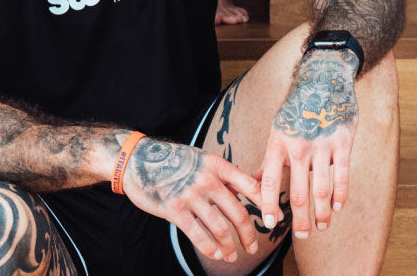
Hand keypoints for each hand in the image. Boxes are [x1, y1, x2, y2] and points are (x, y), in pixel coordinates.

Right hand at [123, 138, 260, 264]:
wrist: (140, 160)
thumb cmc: (176, 161)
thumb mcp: (204, 160)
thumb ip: (222, 176)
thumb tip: (245, 191)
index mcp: (218, 165)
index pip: (249, 185)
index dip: (265, 203)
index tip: (276, 218)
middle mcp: (208, 180)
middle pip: (237, 212)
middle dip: (249, 233)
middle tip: (254, 246)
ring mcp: (191, 195)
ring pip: (219, 227)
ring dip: (229, 245)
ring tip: (233, 256)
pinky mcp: (175, 210)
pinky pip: (197, 234)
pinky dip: (210, 247)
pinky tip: (217, 255)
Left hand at [258, 52, 359, 241]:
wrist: (324, 76)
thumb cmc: (298, 107)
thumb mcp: (278, 129)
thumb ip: (269, 159)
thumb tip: (253, 183)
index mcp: (278, 143)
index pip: (271, 183)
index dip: (269, 206)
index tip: (270, 225)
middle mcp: (299, 146)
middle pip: (299, 193)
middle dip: (299, 220)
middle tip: (301, 236)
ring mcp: (322, 144)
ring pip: (321, 189)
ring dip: (320, 214)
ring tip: (320, 227)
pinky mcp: (342, 141)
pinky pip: (342, 175)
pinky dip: (340, 195)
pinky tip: (337, 207)